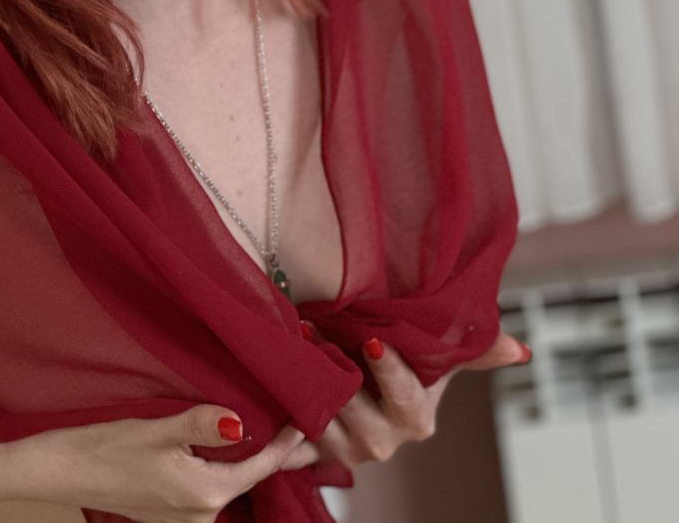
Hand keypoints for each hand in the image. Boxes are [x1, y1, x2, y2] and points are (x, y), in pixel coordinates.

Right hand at [13, 403, 306, 522]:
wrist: (63, 470)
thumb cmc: (107, 446)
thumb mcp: (157, 428)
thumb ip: (202, 425)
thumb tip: (242, 422)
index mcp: (204, 495)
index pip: (259, 467)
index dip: (285, 444)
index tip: (306, 419)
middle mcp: (200, 515)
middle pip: (247, 478)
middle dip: (270, 451)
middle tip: (293, 420)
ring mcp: (185, 518)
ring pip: (229, 483)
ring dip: (245, 459)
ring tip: (265, 427)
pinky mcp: (171, 513)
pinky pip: (209, 488)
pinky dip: (223, 467)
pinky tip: (225, 445)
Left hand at [279, 329, 528, 471]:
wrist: (357, 392)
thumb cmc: (398, 366)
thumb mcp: (435, 359)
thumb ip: (473, 351)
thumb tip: (523, 350)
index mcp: (415, 419)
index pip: (405, 398)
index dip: (390, 372)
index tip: (374, 340)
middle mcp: (381, 442)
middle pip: (358, 415)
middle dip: (337, 378)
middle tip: (313, 333)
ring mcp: (344, 449)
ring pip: (322, 427)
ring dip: (303, 394)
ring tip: (288, 354)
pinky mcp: (309, 453)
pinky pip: (288, 452)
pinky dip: (274, 443)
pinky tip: (262, 425)